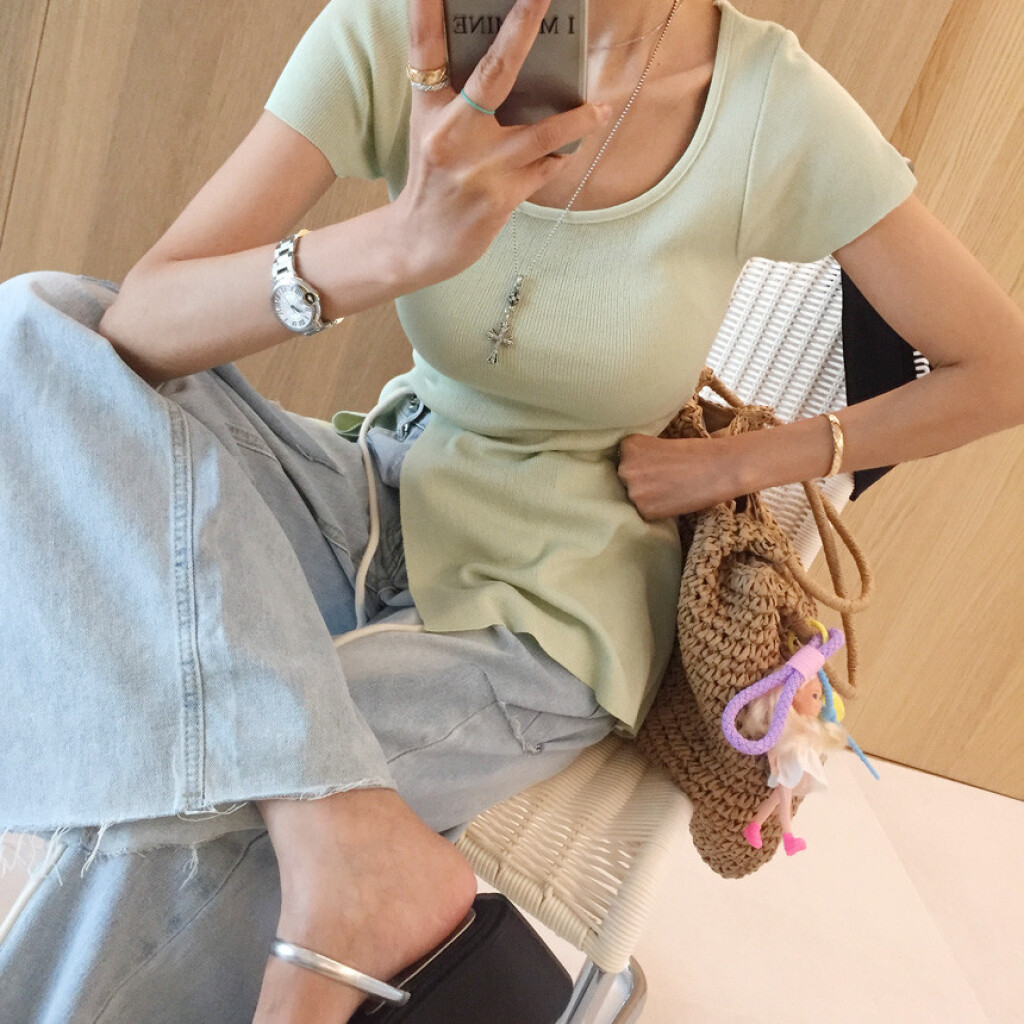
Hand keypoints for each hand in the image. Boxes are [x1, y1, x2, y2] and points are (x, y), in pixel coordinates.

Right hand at [398, 0, 609, 284]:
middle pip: (495, 71)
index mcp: (428, 108)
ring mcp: (479, 167)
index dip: (427, 7)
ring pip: (544, 130)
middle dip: (522, 26)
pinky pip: (546, 167)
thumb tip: (513, 61)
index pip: (425, 45)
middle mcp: (451, 133)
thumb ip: (461, 98)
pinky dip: (560, 157)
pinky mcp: (501, 197)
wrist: (419, 244)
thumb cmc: (433, 179)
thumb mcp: (432, 130)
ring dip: (579, 117)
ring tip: (601, 108)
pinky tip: (566, 152)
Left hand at [617, 433, 744, 519]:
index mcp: (628, 446)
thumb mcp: (662, 443)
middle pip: (625, 478)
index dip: (642, 464)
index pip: (625, 459)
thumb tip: (632, 470)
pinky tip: (673, 501)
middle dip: (642, 480)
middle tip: (666, 479)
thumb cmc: (698, 452)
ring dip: (647, 496)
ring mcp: (634, 491)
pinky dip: (656, 510)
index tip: (658, 464)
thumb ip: (644, 454)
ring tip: (671, 490)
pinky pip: (644, 512)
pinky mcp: (645, 510)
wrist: (721, 468)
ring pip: (633, 496)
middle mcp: (625, 468)